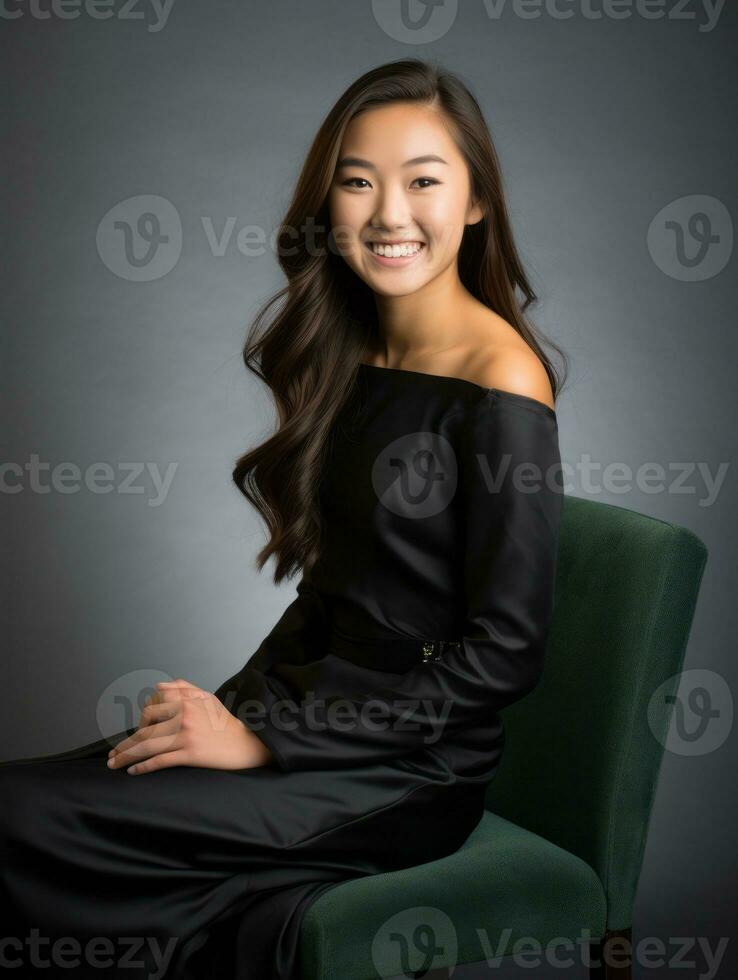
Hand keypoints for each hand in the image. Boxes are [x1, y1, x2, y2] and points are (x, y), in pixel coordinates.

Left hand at [107, 678, 272, 775]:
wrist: (245, 743)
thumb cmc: (224, 721)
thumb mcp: (206, 697)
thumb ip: (182, 688)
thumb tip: (159, 686)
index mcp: (186, 700)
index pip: (152, 704)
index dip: (143, 717)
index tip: (141, 728)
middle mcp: (183, 715)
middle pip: (145, 728)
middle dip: (126, 742)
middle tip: (115, 753)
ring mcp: (186, 735)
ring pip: (147, 746)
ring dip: (126, 756)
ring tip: (114, 764)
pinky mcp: (190, 754)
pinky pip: (160, 760)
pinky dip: (143, 767)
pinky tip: (133, 771)